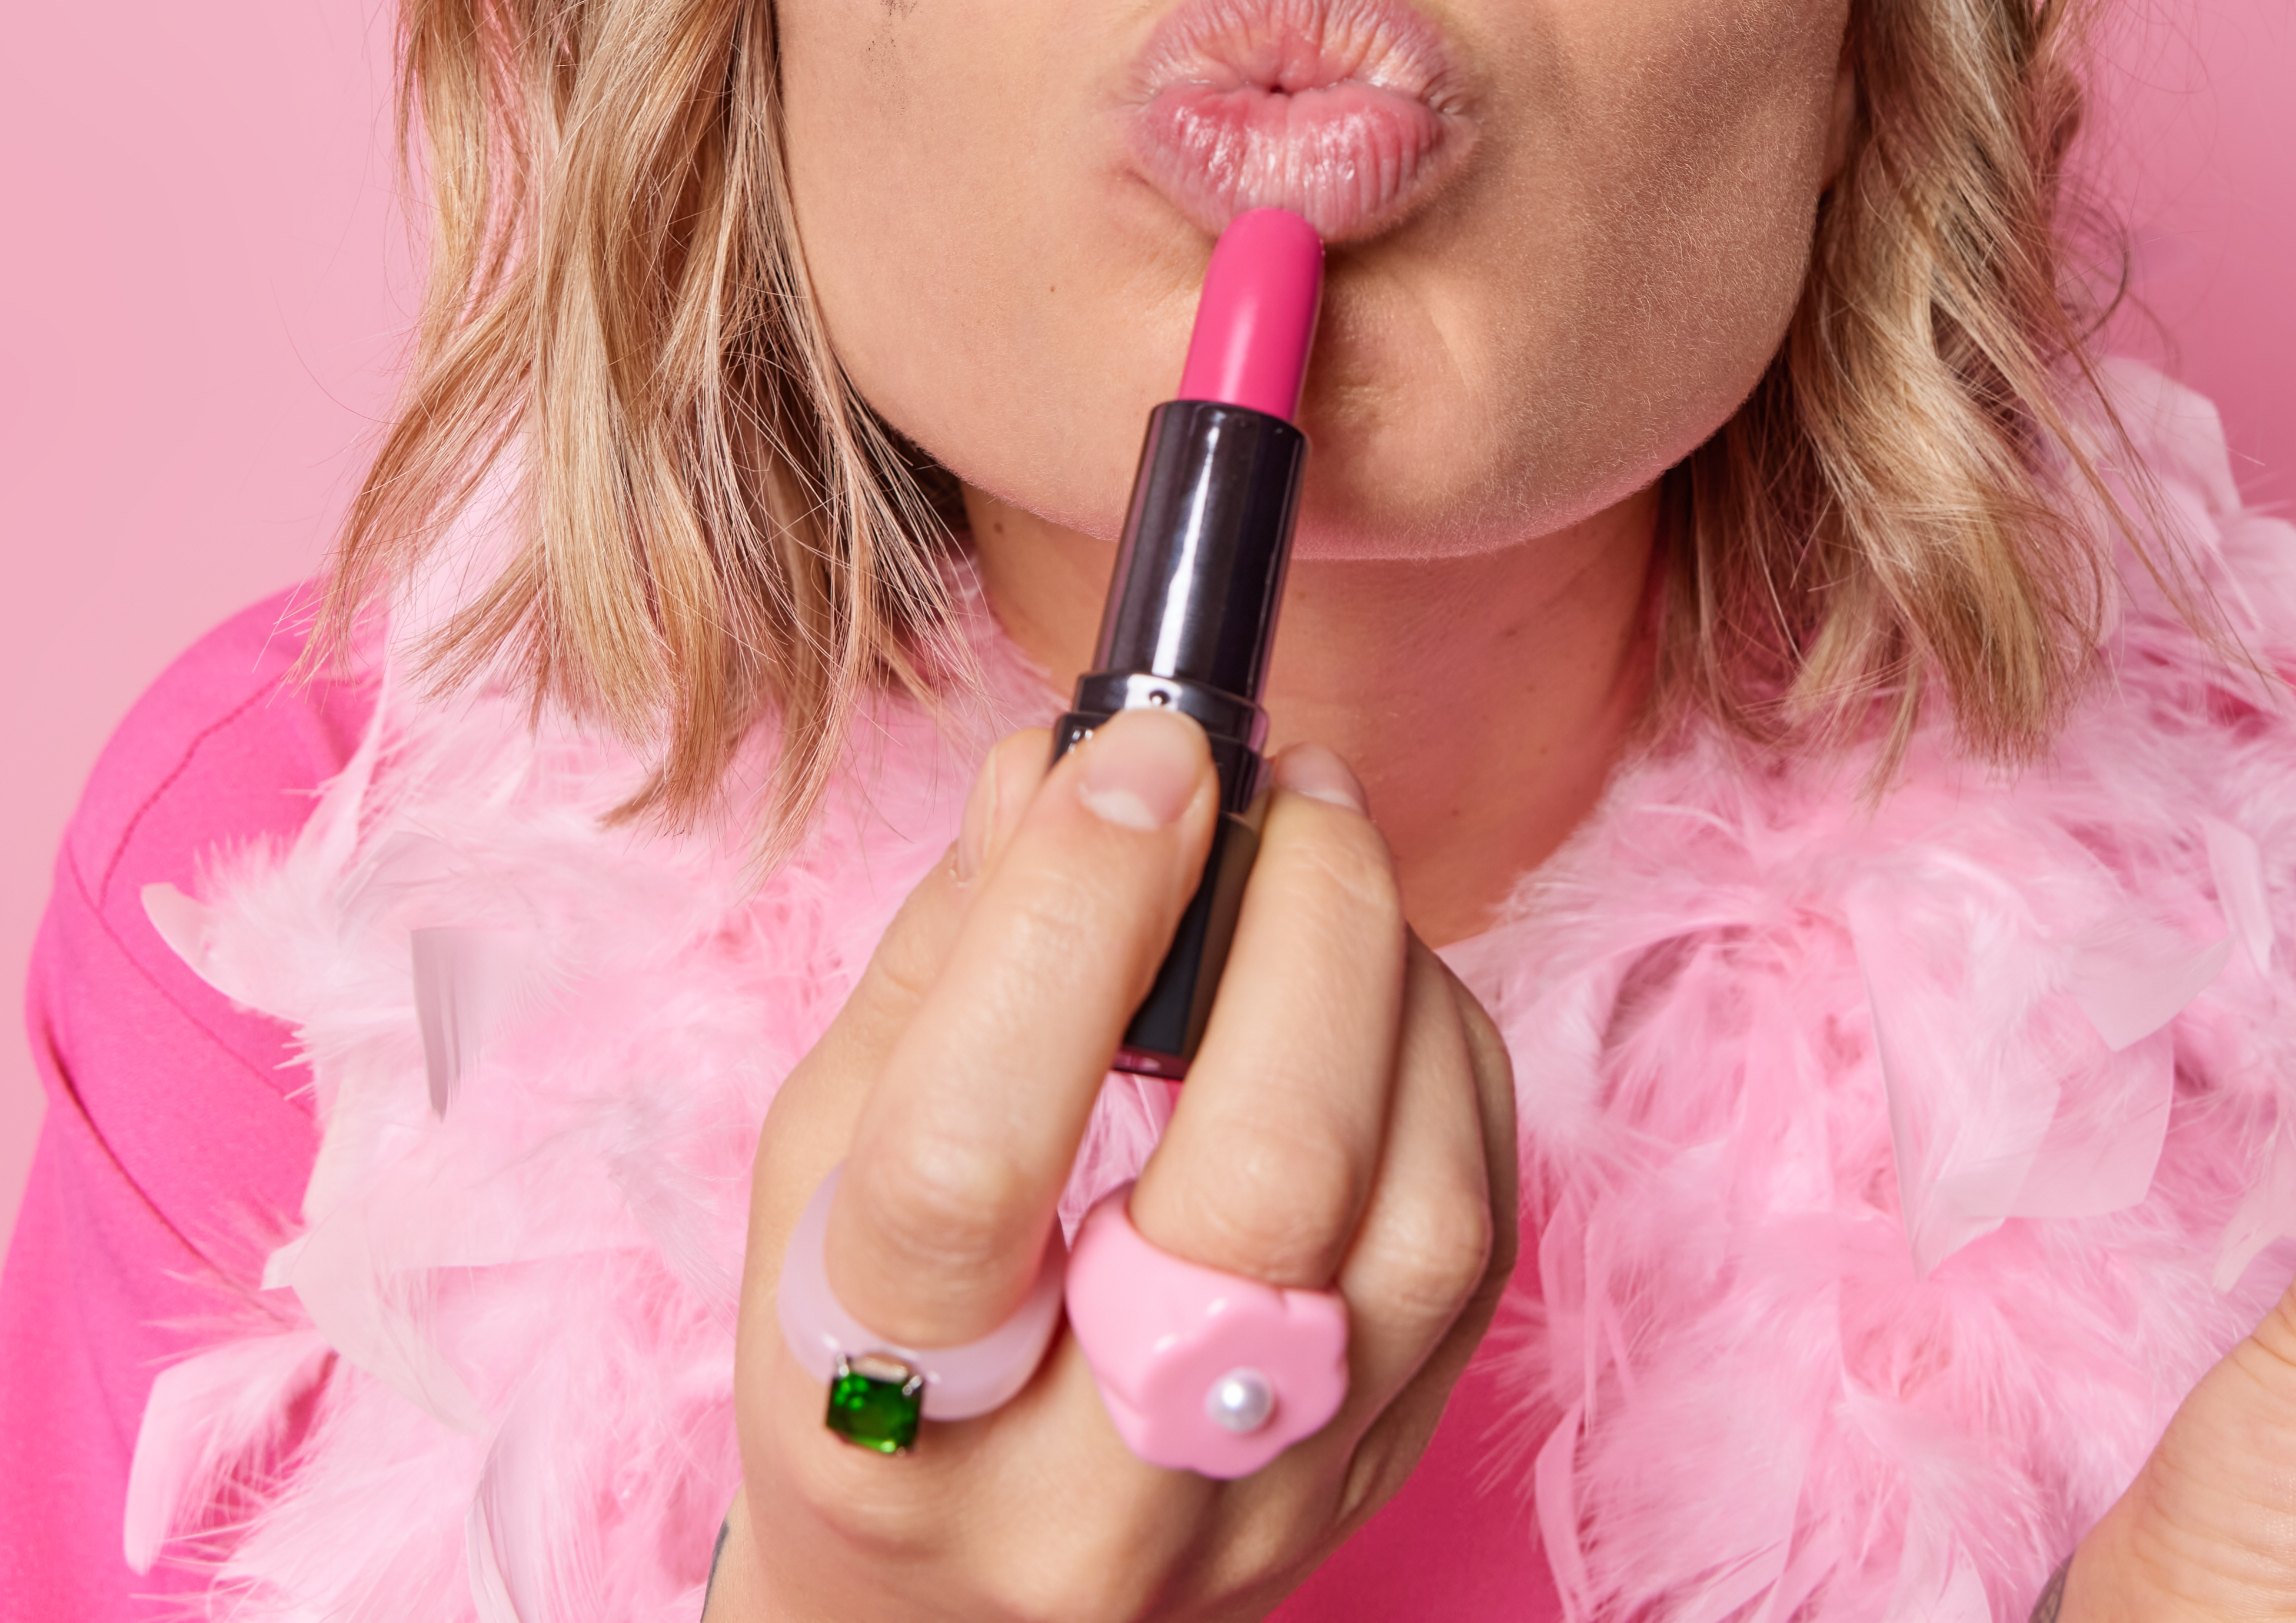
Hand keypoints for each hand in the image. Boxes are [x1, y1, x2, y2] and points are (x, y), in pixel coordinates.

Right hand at [716, 711, 1520, 1622]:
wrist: (944, 1610)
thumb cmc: (861, 1354)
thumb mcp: (818, 1165)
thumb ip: (942, 961)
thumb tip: (1064, 767)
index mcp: (891, 1420)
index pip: (973, 1162)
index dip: (1069, 923)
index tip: (1138, 757)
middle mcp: (1088, 1495)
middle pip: (1259, 1185)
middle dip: (1302, 930)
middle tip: (1286, 785)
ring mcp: (1261, 1504)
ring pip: (1420, 1215)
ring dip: (1395, 989)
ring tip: (1328, 873)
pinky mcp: (1378, 1480)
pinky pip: (1477, 1244)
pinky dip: (1449, 1073)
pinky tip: (1375, 993)